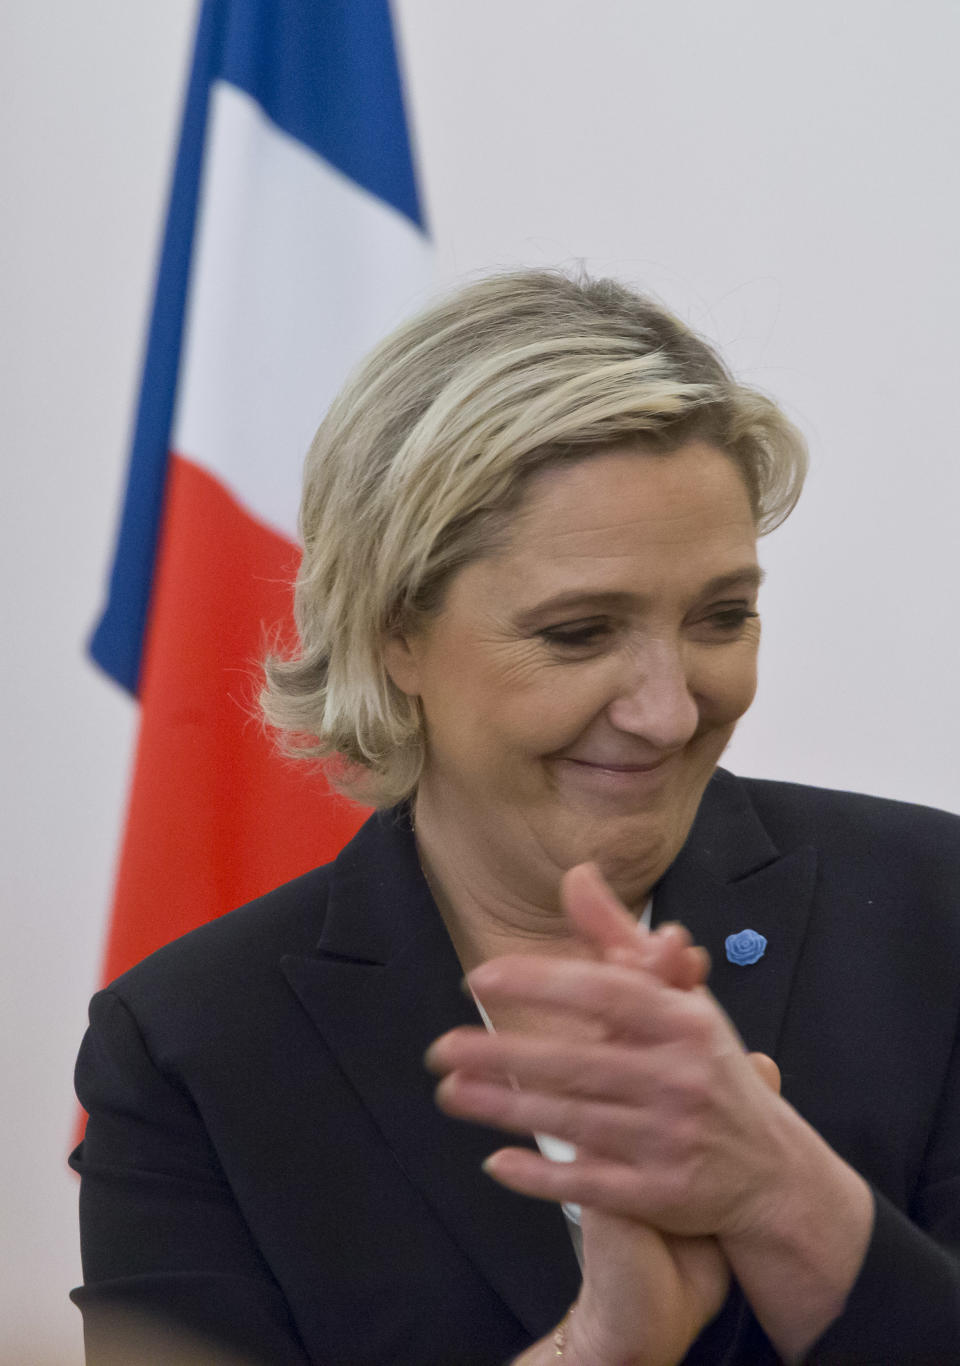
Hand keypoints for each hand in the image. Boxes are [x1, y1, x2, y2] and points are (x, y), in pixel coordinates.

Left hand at [431, 866, 777, 1365]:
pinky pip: (593, 1185)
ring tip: (450, 1091)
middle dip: (503, 1056)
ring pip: (575, 1121)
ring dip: (505, 1108)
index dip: (543, 983)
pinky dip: (545, 1176)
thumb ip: (619, 940)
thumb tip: (576, 875)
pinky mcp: (663, 1196)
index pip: (607, 994)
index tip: (479, 978)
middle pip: (579, 1063)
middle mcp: (681, 1078)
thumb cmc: (709, 1068)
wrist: (773, 1171)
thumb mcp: (679, 1001)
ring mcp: (672, 1140)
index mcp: (685, 1022)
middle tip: (439, 1050)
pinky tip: (497, 1163)